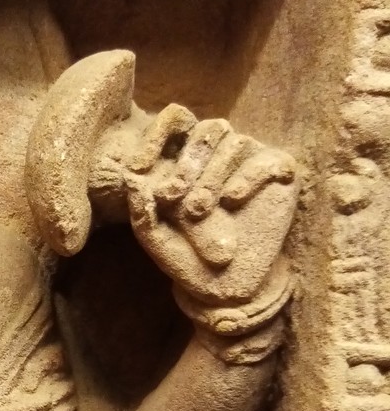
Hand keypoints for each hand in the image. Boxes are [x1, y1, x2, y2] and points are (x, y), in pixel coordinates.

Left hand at [123, 105, 297, 323]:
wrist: (229, 287)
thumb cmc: (189, 261)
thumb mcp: (160, 241)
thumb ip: (143, 213)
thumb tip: (130, 180)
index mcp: (187, 157)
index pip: (174, 123)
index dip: (156, 136)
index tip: (138, 167)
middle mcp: (220, 152)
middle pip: (205, 131)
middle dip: (186, 163)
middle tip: (171, 196)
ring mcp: (251, 159)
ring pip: (234, 142)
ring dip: (211, 175)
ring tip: (198, 211)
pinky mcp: (280, 172)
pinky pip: (266, 161)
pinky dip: (247, 176)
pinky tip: (231, 200)